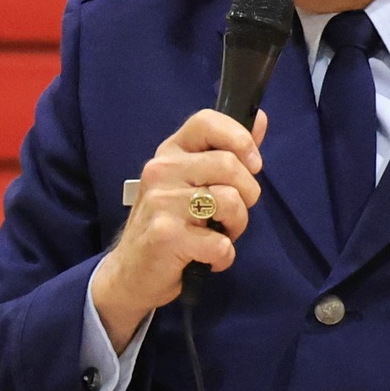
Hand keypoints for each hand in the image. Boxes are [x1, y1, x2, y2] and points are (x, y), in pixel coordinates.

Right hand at [91, 109, 266, 350]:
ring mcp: (162, 202)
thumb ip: (226, 151)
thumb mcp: (192, 182)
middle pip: (229, 164)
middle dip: (248, 194)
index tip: (252, 165)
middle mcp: (161, 170)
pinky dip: (223, 257)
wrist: (130, 273)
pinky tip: (206, 258)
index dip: (239, 139)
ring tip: (219, 236)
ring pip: (230, 201)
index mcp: (170, 153)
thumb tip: (259, 118)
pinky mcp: (166, 236)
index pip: (206, 122)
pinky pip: (221, 243)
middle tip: (232, 214)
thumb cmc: (169, 225)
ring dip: (236, 226)